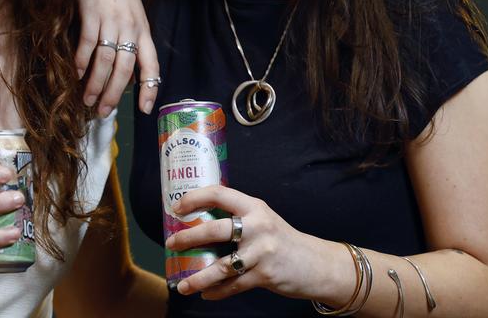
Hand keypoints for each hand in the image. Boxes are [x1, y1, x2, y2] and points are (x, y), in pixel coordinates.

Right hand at [75, 0, 159, 115]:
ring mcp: (110, 20)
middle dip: (113, 94)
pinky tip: (76, 73)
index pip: (151, 64)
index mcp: (143, 29)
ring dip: (95, 83)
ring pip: (105, 61)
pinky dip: (81, 61)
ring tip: (87, 100)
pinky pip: (87, 44)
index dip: (150, 88)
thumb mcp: (130, 11)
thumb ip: (130, 35)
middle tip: (103, 112)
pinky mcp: (91, 13)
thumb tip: (124, 67)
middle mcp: (130, 27)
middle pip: (125, 68)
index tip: (146, 109)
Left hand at [166, 186, 327, 299]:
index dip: (195, 198)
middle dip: (188, 237)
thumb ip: (239, 219)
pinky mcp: (265, 275)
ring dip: (198, 276)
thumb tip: (199, 223)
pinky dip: (217, 292)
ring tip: (182, 284)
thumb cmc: (282, 241)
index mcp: (254, 207)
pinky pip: (234, 285)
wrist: (316, 264)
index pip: (220, 194)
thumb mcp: (263, 220)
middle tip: (171, 243)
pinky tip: (205, 294)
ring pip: (222, 266)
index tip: (177, 208)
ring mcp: (262, 252)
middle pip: (215, 230)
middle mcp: (258, 226)